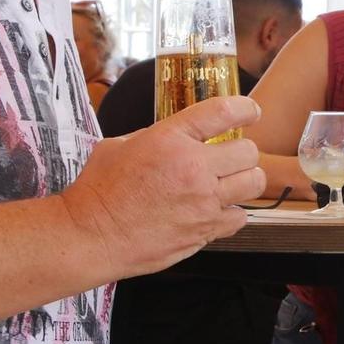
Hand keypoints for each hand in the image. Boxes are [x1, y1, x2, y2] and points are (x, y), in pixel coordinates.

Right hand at [62, 95, 264, 277]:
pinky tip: (217, 210)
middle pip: (248, 151)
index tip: (250, 111)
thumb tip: (175, 138)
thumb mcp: (120, 145)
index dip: (244, 108)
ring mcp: (203, 202)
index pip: (224, 112)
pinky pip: (240, 217)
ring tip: (231, 182)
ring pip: (254, 183)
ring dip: (245, 180)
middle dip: (242, 151)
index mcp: (170, 140)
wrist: (90, 236)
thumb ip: (156, 137)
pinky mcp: (205, 230)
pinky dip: (232, 213)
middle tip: (231, 157)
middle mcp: (193, 168)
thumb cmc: (98, 191)